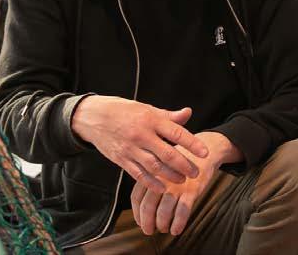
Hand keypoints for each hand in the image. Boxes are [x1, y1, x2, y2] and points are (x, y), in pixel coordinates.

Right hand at [71, 96, 208, 192]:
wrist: (93, 117)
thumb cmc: (123, 111)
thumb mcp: (146, 108)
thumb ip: (168, 116)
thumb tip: (188, 113)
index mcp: (150, 120)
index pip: (176, 133)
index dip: (192, 144)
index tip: (205, 153)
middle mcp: (141, 135)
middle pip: (167, 153)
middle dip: (184, 165)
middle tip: (196, 172)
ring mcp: (130, 148)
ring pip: (154, 166)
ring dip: (170, 175)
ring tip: (182, 180)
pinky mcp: (121, 159)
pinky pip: (138, 174)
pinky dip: (151, 182)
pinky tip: (162, 187)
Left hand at [130, 131, 226, 234]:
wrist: (206, 152)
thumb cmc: (182, 163)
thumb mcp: (162, 166)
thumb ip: (151, 181)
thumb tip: (142, 207)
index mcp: (151, 173)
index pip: (137, 197)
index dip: (137, 213)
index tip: (139, 222)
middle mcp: (161, 179)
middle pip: (148, 206)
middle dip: (147, 222)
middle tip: (149, 231)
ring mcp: (176, 185)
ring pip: (164, 211)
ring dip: (162, 225)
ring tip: (164, 229)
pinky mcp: (192, 190)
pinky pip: (182, 211)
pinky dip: (178, 224)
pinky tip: (176, 230)